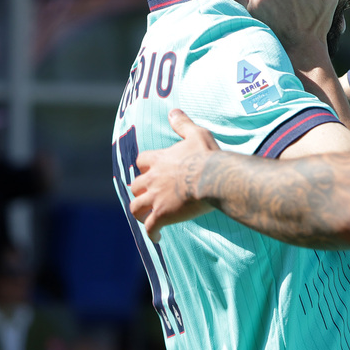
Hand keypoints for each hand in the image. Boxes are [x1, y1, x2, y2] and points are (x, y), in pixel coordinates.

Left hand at [129, 109, 220, 241]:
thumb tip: (173, 111)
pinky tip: (157, 238)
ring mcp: (156, 198)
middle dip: (140, 191)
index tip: (150, 171)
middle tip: (148, 196)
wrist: (214, 178)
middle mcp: (153, 179)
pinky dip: (152, 234)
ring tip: (146, 217)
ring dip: (140, 212)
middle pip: (135, 186)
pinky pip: (151, 228)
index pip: (142, 162)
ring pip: (136, 208)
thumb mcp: (196, 134)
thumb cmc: (207, 156)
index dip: (145, 167)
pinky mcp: (163, 215)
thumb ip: (182, 124)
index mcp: (160, 160)